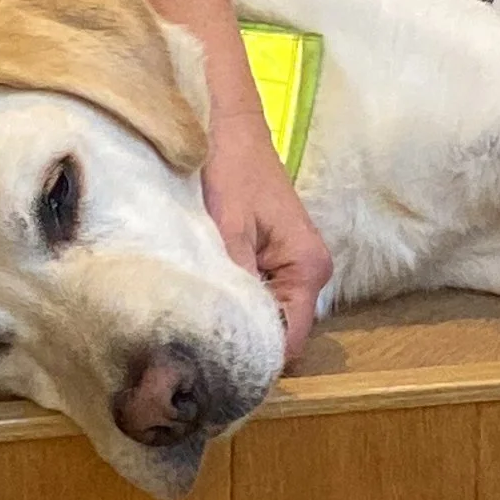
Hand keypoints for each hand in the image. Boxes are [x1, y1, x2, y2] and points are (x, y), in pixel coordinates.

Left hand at [200, 99, 331, 364]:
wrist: (227, 123)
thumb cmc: (227, 167)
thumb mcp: (225, 229)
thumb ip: (232, 286)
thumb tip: (224, 341)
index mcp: (307, 269)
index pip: (288, 341)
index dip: (253, 361)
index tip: (208, 376)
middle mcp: (309, 274)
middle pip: (280, 333)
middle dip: (242, 345)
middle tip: (190, 359)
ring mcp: (293, 267)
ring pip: (267, 316)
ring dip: (236, 323)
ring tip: (191, 334)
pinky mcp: (274, 258)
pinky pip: (259, 296)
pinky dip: (234, 302)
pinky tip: (202, 305)